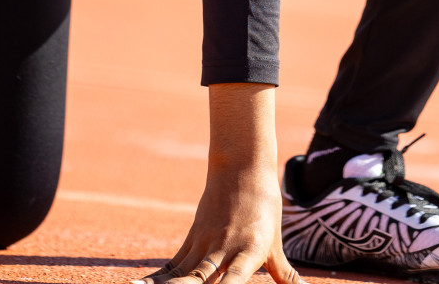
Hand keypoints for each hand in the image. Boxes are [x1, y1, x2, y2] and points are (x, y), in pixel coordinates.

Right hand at [137, 84, 302, 283]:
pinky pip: (171, 264)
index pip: (234, 280)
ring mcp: (204, 244)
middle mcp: (224, 250)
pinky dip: (155, 278)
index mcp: (249, 251)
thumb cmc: (265, 207)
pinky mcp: (192, 238)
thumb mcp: (275, 241)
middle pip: (199, 280)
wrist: (243, 167)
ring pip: (181, 273)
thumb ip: (283, 272)